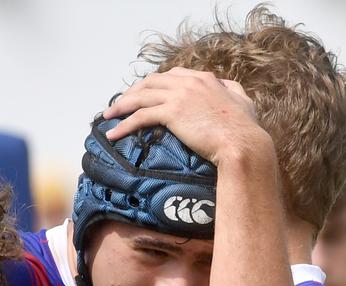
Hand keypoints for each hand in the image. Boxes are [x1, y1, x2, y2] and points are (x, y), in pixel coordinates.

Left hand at [103, 67, 263, 165]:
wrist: (241, 142)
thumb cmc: (244, 129)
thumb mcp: (243, 102)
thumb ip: (232, 92)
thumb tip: (228, 88)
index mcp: (203, 79)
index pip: (170, 75)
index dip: (152, 85)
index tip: (142, 94)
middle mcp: (189, 82)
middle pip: (150, 82)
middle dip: (131, 93)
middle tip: (119, 105)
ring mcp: (180, 96)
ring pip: (141, 96)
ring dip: (121, 106)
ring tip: (108, 117)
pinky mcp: (172, 113)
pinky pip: (141, 116)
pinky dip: (124, 124)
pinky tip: (113, 134)